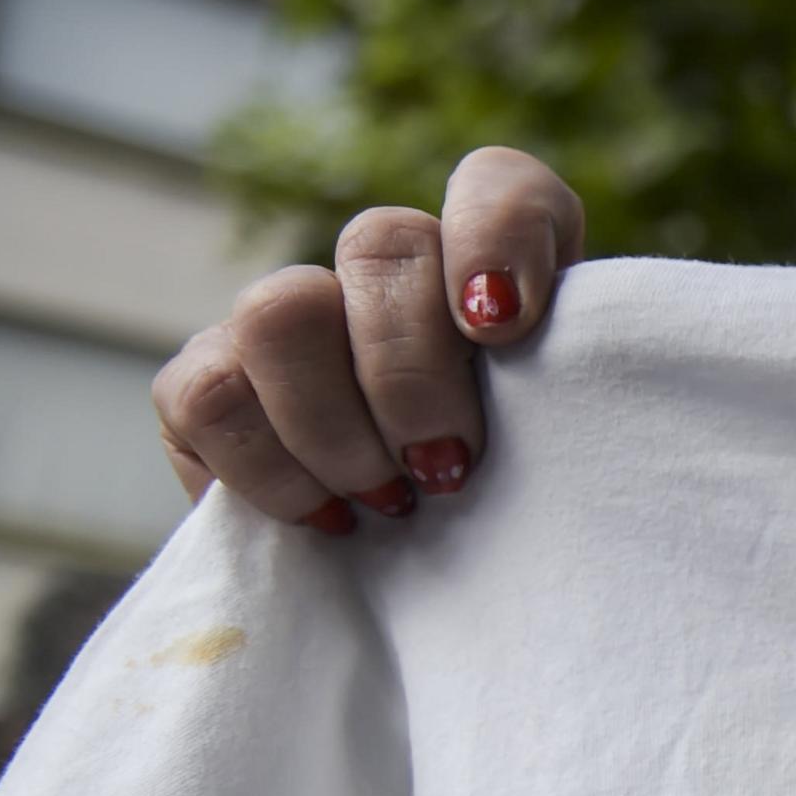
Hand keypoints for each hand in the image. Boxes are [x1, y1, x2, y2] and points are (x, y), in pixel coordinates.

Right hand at [151, 148, 587, 529]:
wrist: (446, 610)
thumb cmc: (537, 523)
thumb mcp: (586, 463)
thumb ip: (591, 401)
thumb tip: (561, 369)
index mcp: (497, 276)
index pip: (499, 184)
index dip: (496, 235)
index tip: (503, 330)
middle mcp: (389, 276)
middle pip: (379, 241)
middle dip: (413, 370)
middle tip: (450, 469)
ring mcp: (290, 323)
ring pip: (278, 310)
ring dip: (335, 424)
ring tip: (387, 503)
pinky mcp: (212, 388)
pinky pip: (204, 396)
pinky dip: (268, 470)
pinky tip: (327, 520)